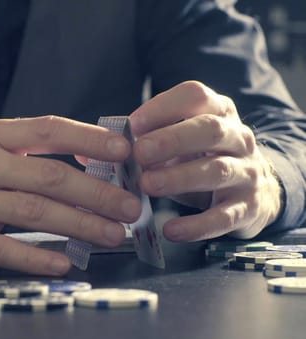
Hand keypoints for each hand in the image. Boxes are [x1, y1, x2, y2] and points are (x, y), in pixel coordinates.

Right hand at [0, 116, 140, 274]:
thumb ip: (19, 152)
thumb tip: (78, 164)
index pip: (48, 130)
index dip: (90, 139)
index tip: (125, 151)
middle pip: (50, 177)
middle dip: (97, 192)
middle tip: (130, 206)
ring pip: (34, 213)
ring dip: (80, 224)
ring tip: (113, 234)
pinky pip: (4, 249)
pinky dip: (38, 256)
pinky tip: (64, 262)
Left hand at [129, 81, 281, 240]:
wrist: (254, 191)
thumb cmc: (201, 159)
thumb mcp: (179, 142)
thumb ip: (143, 140)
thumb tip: (95, 151)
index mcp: (217, 112)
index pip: (195, 96)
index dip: (163, 108)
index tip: (133, 125)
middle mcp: (238, 138)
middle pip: (210, 130)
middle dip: (171, 140)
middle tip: (139, 153)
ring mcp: (247, 172)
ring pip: (217, 170)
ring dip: (179, 177)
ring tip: (147, 185)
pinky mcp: (248, 208)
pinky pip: (224, 217)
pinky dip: (197, 225)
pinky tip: (171, 230)